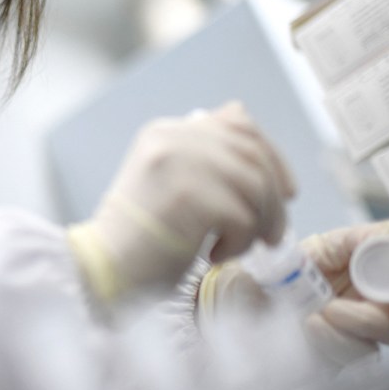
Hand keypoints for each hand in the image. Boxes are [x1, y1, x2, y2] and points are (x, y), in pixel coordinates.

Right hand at [68, 102, 296, 300]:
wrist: (102, 267)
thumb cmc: (139, 238)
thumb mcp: (168, 184)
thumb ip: (203, 163)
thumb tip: (260, 161)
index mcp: (166, 131)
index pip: (237, 121)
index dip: (272, 154)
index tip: (286, 190)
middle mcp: (173, 138)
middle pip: (252, 153)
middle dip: (274, 196)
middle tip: (273, 233)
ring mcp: (178, 163)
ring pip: (253, 184)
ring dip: (260, 223)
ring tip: (243, 247)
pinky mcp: (187, 195)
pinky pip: (241, 216)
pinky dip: (239, 242)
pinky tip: (216, 255)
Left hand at [301, 221, 388, 365]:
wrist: (255, 293)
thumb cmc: (294, 269)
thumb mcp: (320, 246)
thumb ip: (355, 239)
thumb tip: (388, 233)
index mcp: (377, 284)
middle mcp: (372, 314)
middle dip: (366, 320)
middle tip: (332, 307)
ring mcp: (354, 341)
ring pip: (368, 351)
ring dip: (339, 335)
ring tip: (308, 316)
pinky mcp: (334, 361)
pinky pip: (342, 364)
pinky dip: (325, 345)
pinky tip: (305, 329)